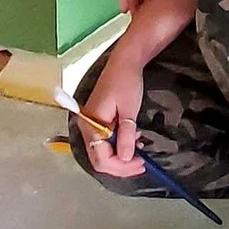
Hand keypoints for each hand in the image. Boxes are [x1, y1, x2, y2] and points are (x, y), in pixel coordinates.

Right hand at [80, 50, 146, 177]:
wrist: (124, 61)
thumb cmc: (127, 82)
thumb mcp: (129, 110)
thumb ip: (126, 135)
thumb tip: (126, 159)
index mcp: (90, 125)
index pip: (101, 158)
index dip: (121, 166)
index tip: (140, 164)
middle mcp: (86, 127)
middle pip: (100, 158)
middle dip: (121, 165)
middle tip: (142, 164)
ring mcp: (90, 124)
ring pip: (103, 152)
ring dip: (121, 157)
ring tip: (140, 153)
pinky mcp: (97, 121)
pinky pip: (105, 142)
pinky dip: (119, 146)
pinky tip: (133, 142)